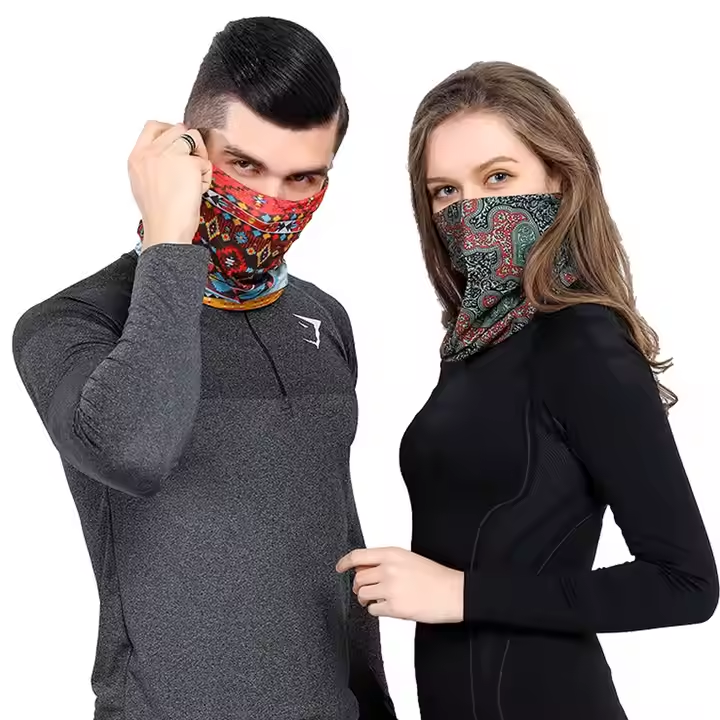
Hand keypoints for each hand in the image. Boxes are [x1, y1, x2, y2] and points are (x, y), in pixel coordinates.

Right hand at [128, 121, 211, 248]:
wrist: (166, 229)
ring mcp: (169, 155)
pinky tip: (199, 190)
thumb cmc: (158, 214)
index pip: (153, 126)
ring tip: (196, 178)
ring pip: (194, 138)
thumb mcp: (143, 183)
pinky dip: (206, 176)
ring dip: (200, 156)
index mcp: (137, 157)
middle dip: (190, 143)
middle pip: (177, 129)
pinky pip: (205, 161)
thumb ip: (153, 164)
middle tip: (193, 164)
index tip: (180, 144)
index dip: (170, 131)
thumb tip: (171, 155)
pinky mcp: (189, 163)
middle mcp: (151, 152)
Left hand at [336, 547, 463, 623]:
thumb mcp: (408, 559)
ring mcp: (390, 588)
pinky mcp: (394, 607)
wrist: (453, 592)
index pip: (358, 556)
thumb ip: (386, 561)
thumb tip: (364, 568)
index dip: (345, 562)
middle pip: (358, 578)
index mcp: (392, 554)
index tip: (339, 568)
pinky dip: (376, 610)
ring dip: (366, 598)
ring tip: (378, 599)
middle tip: (364, 590)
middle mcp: (388, 569)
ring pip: (363, 594)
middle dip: (359, 586)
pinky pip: (373, 609)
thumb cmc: (434, 577)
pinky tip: (388, 607)